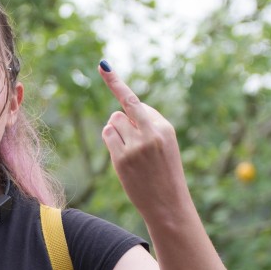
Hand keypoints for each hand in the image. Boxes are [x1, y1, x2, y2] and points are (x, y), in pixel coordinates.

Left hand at [98, 60, 190, 221]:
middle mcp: (150, 133)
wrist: (168, 204)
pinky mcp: (122, 159)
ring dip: (117, 131)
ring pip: (113, 122)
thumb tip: (119, 111)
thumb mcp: (165, 145)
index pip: (136, 102)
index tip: (102, 66)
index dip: (116, 84)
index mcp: (164, 127)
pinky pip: (108, 135)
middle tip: (123, 114)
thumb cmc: (165, 172)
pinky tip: (122, 155)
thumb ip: (147, 124)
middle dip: (119, 107)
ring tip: (131, 149)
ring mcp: (135, 146)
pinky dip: (111, 140)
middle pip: (122, 109)